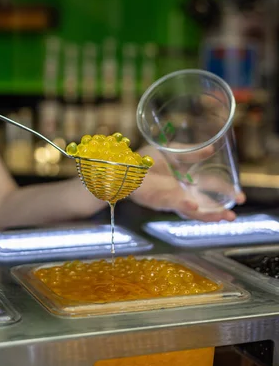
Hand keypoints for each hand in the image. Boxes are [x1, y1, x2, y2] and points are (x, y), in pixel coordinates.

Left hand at [131, 145, 245, 221]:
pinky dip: (185, 206)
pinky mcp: (160, 200)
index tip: (239, 198)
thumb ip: (192, 153)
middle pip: (204, 207)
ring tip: (223, 217)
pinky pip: (174, 204)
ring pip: (193, 212)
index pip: (210, 190)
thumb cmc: (147, 159)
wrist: (126, 164)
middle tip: (234, 215)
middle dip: (219, 212)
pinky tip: (194, 206)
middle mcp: (181, 193)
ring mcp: (171, 198)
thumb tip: (212, 149)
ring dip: (207, 215)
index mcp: (187, 182)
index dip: (225, 194)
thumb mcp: (173, 152)